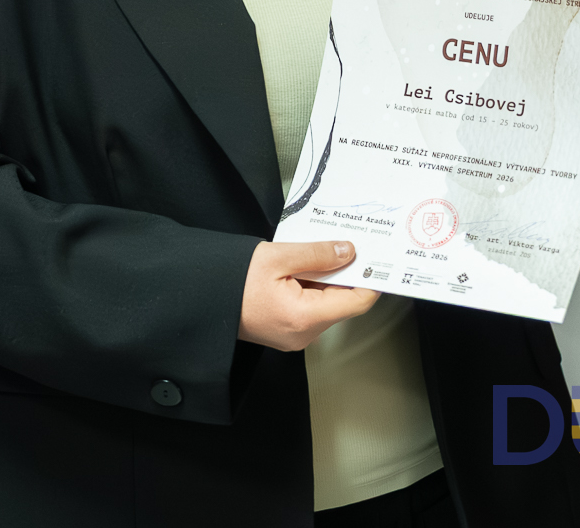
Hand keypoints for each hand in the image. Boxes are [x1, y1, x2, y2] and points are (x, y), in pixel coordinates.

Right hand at [237, 240, 378, 350]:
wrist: (200, 299)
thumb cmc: (231, 281)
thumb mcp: (278, 258)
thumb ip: (318, 254)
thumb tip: (348, 251)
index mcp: (304, 318)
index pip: (357, 303)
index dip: (371, 280)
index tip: (379, 260)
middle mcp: (303, 334)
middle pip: (343, 303)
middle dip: (347, 274)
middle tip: (349, 244)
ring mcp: (294, 336)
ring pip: (327, 304)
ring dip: (328, 279)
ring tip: (320, 252)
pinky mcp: (286, 331)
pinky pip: (312, 308)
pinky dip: (314, 287)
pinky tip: (304, 267)